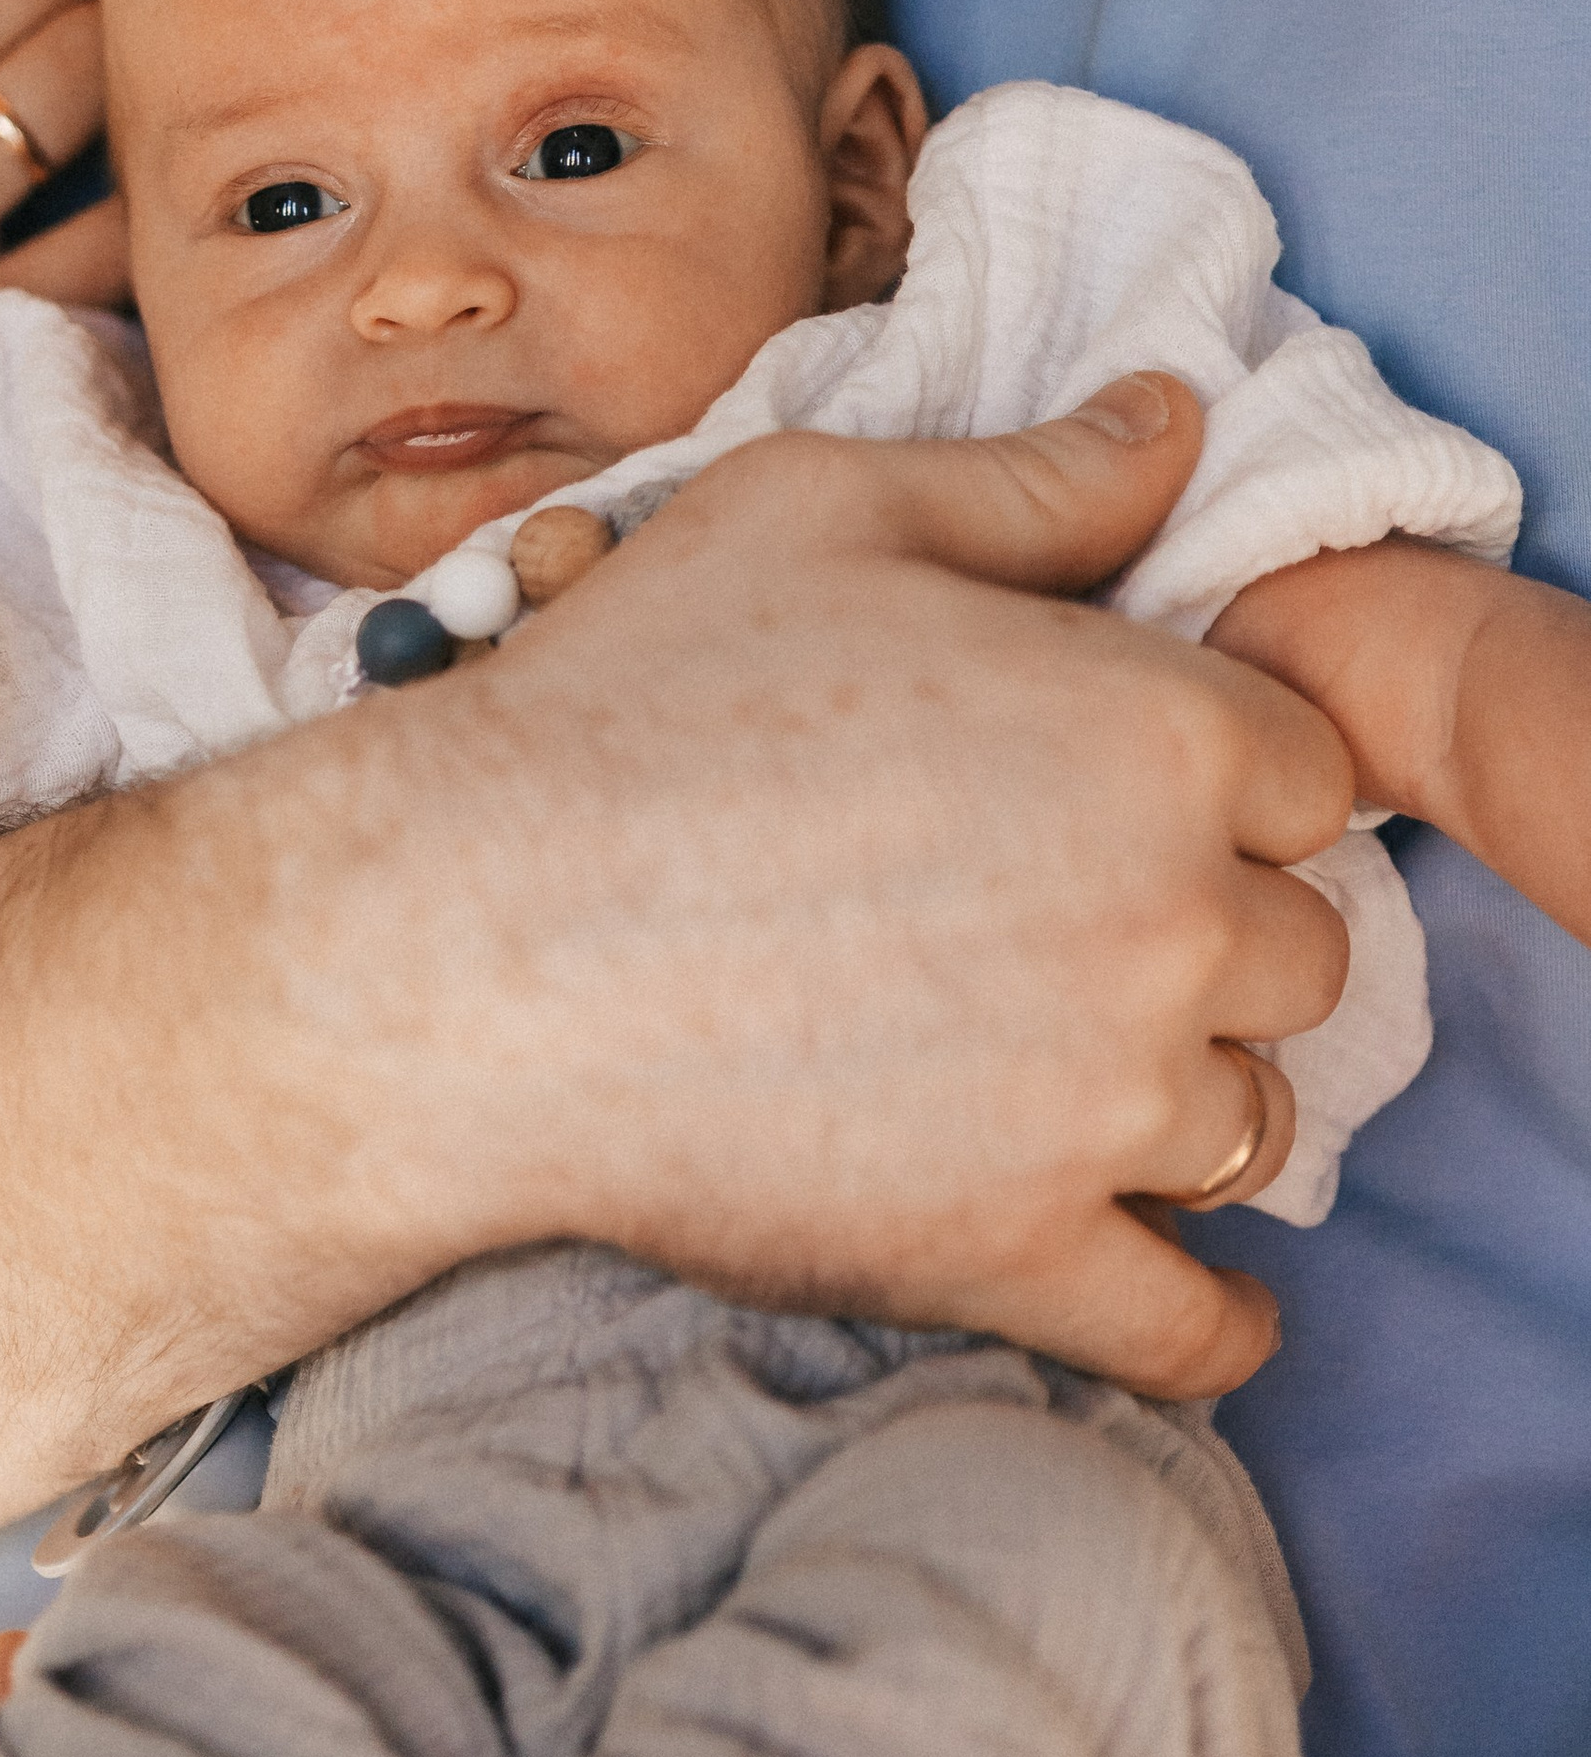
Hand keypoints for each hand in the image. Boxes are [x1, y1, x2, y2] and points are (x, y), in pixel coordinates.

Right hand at [359, 371, 1352, 1399]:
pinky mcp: (1010, 1254)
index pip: (1303, 772)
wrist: (453, 945)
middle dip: (1200, 935)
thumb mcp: (816, 513)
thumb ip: (1030, 480)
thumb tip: (1178, 424)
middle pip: (1295, 950)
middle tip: (1057, 926)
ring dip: (1179, 1100)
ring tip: (1059, 1073)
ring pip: (1246, 1121)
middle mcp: (1166, 918)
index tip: (1108, 797)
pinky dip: (1211, 1329)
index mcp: (1151, 726)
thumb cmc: (617, 703)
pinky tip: (1207, 1308)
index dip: (1212, 778)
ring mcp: (1100, 1105)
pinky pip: (1186, 1332)